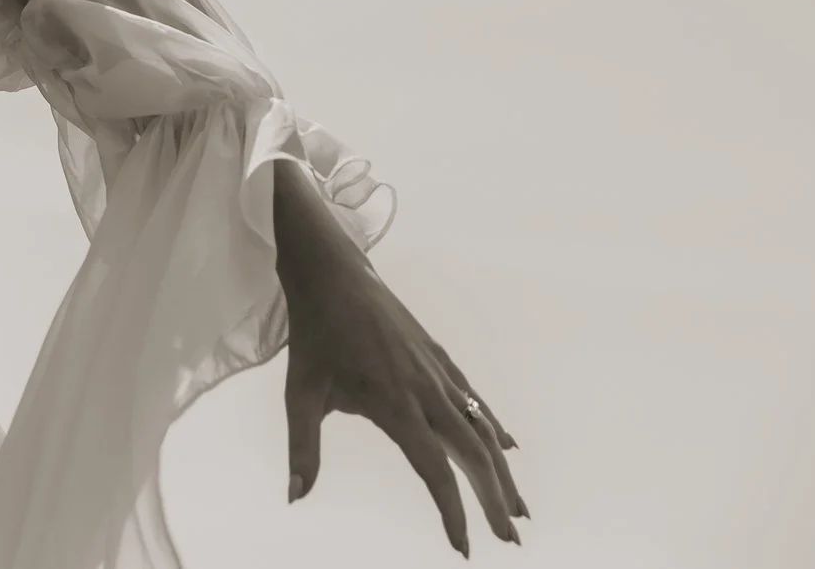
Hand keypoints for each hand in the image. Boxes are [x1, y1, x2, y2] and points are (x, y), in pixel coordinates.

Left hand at [274, 162, 526, 556]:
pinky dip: (495, 427)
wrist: (332, 272)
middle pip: (473, 454)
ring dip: (503, 469)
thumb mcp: (301, 392)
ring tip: (519, 506)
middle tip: (511, 537)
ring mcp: (438, 371)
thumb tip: (295, 496)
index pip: (435, 470)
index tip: (463, 547)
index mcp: (395, 404)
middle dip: (495, 498)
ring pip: (482, 428)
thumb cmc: (314, 333)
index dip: (452, 511)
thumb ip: (302, 448)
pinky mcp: (438, 357)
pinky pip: (476, 400)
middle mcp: (426, 390)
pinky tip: (508, 446)